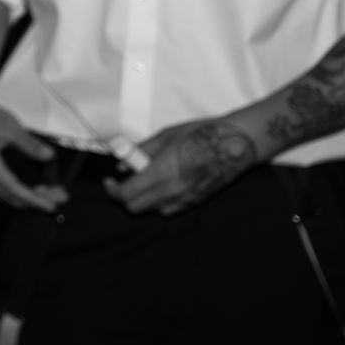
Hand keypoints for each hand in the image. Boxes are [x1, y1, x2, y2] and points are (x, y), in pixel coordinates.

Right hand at [0, 91, 66, 211]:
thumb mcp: (8, 126)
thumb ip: (29, 144)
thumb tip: (47, 156)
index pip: (14, 189)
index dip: (35, 200)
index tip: (51, 205)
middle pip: (11, 197)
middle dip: (36, 200)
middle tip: (57, 197)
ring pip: (4, 196)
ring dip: (26, 198)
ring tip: (47, 193)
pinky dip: (15, 193)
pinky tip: (28, 188)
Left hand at [105, 118, 259, 214]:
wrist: (235, 144)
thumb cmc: (200, 135)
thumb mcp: (164, 136)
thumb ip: (140, 152)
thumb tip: (121, 165)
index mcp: (160, 174)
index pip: (126, 195)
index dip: (113, 190)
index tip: (109, 181)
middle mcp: (171, 192)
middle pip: (135, 207)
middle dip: (125, 195)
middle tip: (125, 180)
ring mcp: (184, 199)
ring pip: (152, 209)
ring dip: (143, 198)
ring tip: (146, 178)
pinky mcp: (195, 202)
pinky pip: (169, 208)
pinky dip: (160, 200)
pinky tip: (164, 183)